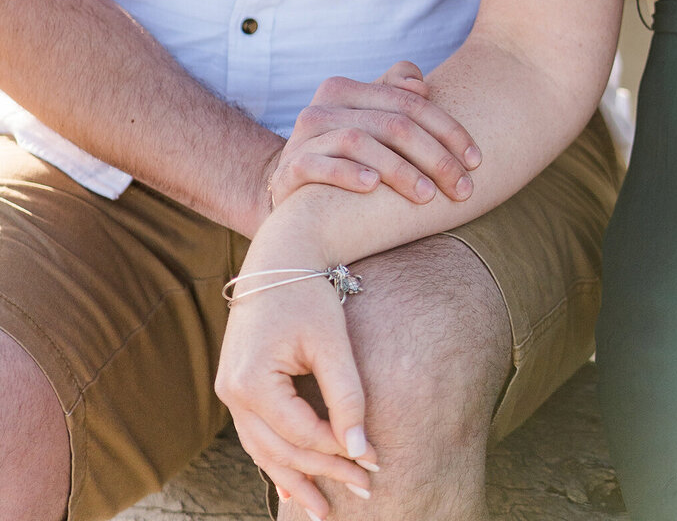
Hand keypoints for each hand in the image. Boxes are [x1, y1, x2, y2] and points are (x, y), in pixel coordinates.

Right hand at [216, 253, 374, 516]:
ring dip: (297, 478)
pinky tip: (292, 487)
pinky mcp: (237, 387)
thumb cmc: (308, 292)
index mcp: (252, 380)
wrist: (279, 254)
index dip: (339, 452)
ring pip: (264, 450)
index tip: (374, 465)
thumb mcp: (332, 342)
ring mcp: (229, 391)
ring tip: (325, 509)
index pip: (301, 433)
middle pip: (281, 449)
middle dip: (324, 473)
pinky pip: (256, 435)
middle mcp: (232, 392)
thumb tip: (360, 451)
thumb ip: (347, 396)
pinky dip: (277, 460)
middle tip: (364, 492)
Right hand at [264, 60, 481, 217]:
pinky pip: (320, 165)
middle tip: (463, 188)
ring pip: (360, 141)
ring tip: (428, 195)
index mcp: (348, 89)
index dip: (449, 129)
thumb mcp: (369, 120)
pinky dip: (348, 173)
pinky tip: (372, 187)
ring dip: (400, 169)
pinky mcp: (290, 168)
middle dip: (435, 157)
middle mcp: (324, 106)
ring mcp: (305, 137)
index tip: (476, 161)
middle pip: (392, 123)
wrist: (290, 190)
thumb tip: (421, 85)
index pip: (410, 102)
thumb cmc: (344, 155)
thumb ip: (395, 93)